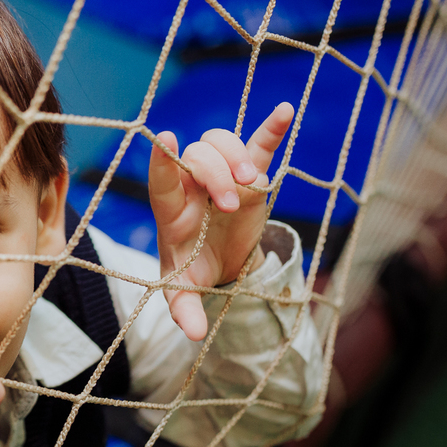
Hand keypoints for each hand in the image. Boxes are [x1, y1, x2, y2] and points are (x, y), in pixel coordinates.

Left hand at [149, 102, 293, 340]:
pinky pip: (259, 144)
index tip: (164, 138)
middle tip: (229, 205)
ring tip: (249, 182)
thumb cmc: (194, 269)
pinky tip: (284, 111)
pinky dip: (271, 128)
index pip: (162, 179)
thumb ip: (185, 310)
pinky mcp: (251, 174)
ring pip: (222, 144)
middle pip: (197, 158)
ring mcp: (222, 174)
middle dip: (214, 176)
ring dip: (236, 156)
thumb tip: (193, 334)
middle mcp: (192, 184)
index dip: (162, 159)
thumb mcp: (185, 291)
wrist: (221, 262)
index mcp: (171, 210)